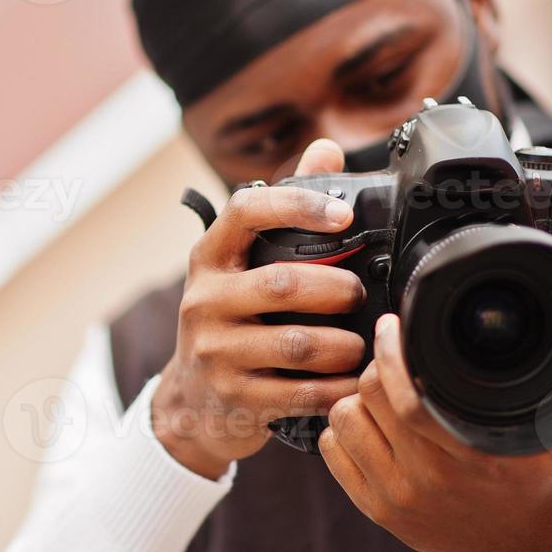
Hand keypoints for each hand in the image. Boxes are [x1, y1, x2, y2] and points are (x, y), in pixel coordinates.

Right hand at [153, 139, 366, 479]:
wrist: (190, 402)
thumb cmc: (230, 320)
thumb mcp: (243, 265)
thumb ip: (285, 209)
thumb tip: (325, 149)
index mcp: (210, 258)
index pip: (246, 211)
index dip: (298, 206)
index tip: (344, 214)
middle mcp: (205, 301)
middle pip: (282, 283)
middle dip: (335, 289)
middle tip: (359, 294)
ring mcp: (216, 352)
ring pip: (295, 344)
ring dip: (342, 344)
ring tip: (361, 343)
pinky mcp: (235, 398)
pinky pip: (299, 394)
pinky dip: (335, 388)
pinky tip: (352, 381)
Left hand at [319, 313, 551, 551]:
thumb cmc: (543, 486)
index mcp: (467, 455)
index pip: (406, 394)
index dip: (391, 351)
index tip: (394, 325)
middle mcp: (426, 477)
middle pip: (368, 396)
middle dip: (376, 365)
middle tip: (390, 356)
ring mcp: (395, 497)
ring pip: (343, 418)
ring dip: (356, 398)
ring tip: (380, 393)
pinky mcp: (375, 510)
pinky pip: (333, 451)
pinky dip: (344, 430)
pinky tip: (368, 425)